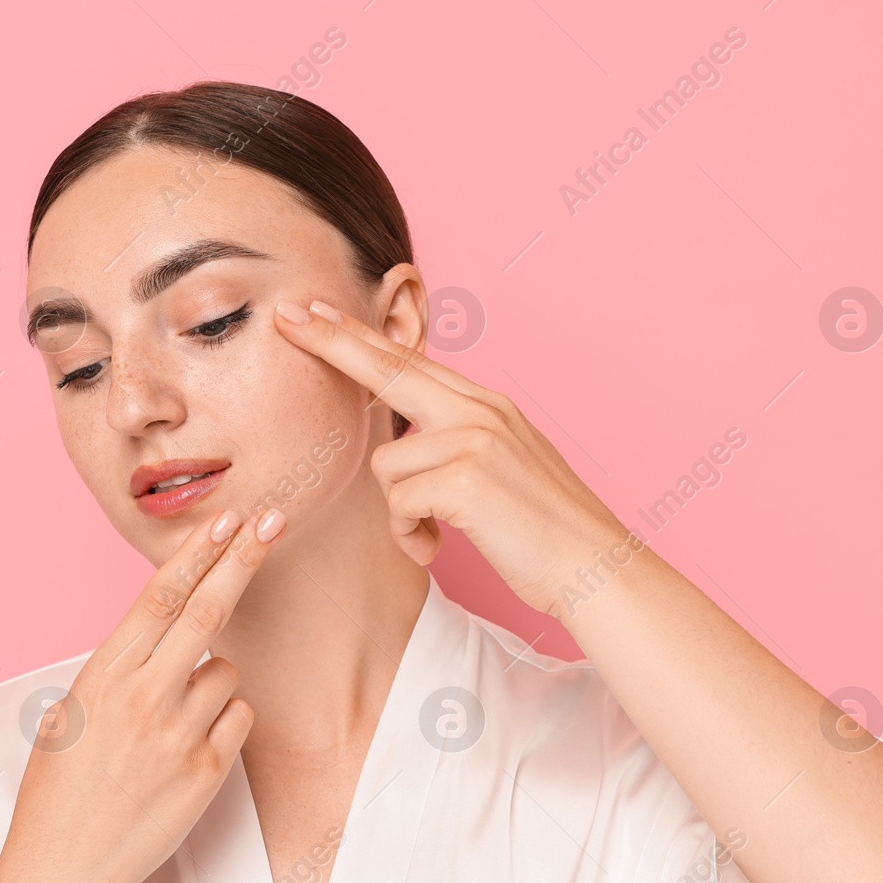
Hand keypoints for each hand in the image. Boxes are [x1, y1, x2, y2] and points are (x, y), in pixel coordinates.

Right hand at [0, 506, 286, 882]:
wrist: (66, 867)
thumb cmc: (60, 789)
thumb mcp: (69, 712)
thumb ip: (115, 670)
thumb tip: (156, 635)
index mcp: (103, 675)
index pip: (158, 597)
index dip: (196, 554)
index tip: (226, 520)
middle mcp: (143, 695)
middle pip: (208, 610)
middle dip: (244, 558)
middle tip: (274, 520)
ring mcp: (179, 733)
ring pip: (226, 671)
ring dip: (212, 680)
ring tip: (170, 723)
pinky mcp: (208, 771)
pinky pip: (238, 718)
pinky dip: (224, 722)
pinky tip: (188, 749)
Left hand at [273, 297, 633, 618]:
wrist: (596, 568)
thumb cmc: (545, 534)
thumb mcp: (503, 469)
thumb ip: (458, 445)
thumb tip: (409, 445)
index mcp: (487, 406)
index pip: (411, 362)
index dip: (360, 337)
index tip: (318, 314)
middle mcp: (480, 411)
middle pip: (388, 369)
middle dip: (332, 343)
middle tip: (287, 316)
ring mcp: (474, 439)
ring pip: (386, 465)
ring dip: (401, 512)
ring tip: (435, 535)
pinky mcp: (466, 478)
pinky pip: (400, 503)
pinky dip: (411, 535)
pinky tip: (438, 548)